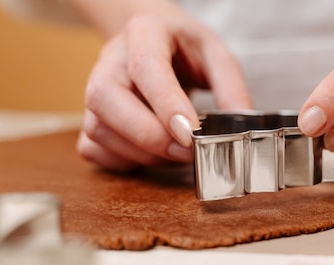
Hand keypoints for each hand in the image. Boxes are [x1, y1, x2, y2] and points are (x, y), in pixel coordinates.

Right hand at [77, 8, 252, 170]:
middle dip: (149, 137)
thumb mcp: (216, 55)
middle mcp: (111, 60)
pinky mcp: (91, 117)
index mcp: (144, 33)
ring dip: (140, 154)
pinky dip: (121, 161)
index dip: (166, 105)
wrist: (155, 40)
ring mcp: (95, 90)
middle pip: (107, 99)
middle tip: (187, 152)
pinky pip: (93, 148)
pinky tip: (149, 156)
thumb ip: (231, 87)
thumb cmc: (185, 48)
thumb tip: (241, 124)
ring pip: (99, 129)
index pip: (146, 68)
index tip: (191, 135)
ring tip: (175, 154)